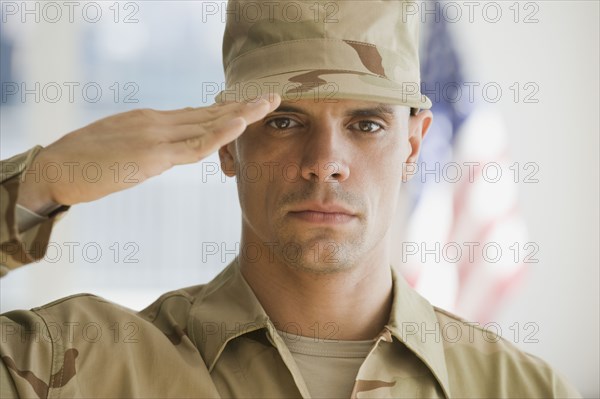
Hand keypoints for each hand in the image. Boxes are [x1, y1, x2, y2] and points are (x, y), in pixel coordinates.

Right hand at [17, 95, 280, 211]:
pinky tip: (239, 123)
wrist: (55, 168)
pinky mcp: (151, 154)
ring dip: (241, 113)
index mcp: (153, 121)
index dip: (228, 110)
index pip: (199, 115)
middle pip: (209, 113)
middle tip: (273, 97)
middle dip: (244, 106)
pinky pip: (192, 144)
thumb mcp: (126, 148)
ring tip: (269, 103)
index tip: (252, 106)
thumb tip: (170, 153)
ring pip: (207, 124)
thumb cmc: (87, 162)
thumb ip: (151, 148)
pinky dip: (218, 134)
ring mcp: (156, 135)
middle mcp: (159, 122)